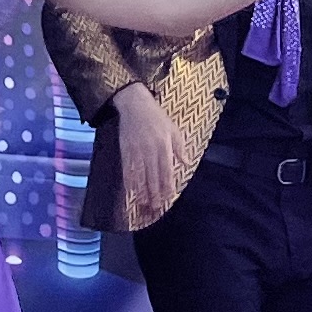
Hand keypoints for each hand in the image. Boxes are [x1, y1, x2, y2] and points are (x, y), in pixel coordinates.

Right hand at [111, 87, 188, 217]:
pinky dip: (129, 181)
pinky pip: (128, 168)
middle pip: (153, 176)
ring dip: (142, 191)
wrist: (135, 104)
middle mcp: (150, 150)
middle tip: (156, 207)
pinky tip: (131, 190)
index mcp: (164, 146)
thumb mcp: (174, 130)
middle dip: (154, 193)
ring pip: (140, 175)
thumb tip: (186, 164)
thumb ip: (180, 148)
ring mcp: (137, 151)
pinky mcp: (126, 150)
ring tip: (144, 204)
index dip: (167, 186)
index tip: (168, 198)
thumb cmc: (157, 117)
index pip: (166, 171)